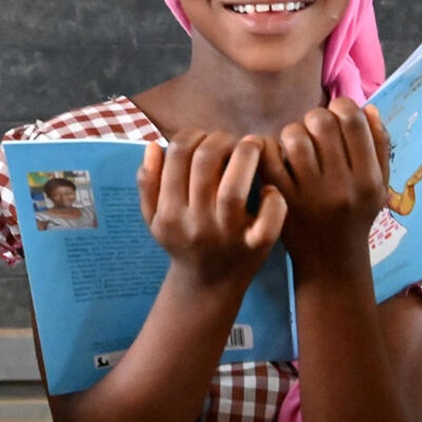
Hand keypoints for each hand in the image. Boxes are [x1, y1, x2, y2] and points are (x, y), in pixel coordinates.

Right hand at [138, 130, 286, 289]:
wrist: (208, 286)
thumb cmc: (184, 242)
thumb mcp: (155, 218)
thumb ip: (148, 183)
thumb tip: (153, 146)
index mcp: (169, 212)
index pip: (177, 155)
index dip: (194, 135)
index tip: (206, 138)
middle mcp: (195, 223)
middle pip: (205, 163)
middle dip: (221, 139)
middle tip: (231, 141)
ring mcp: (226, 236)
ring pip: (233, 188)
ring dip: (246, 156)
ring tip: (252, 147)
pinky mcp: (255, 247)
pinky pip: (268, 220)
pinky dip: (272, 200)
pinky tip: (269, 189)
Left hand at [260, 99, 390, 278]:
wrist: (332, 263)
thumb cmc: (357, 216)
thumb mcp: (379, 186)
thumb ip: (379, 146)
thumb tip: (367, 108)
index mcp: (368, 179)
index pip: (353, 121)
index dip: (342, 106)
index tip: (336, 114)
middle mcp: (342, 187)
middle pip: (322, 123)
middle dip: (315, 117)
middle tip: (314, 129)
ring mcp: (310, 195)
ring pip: (294, 137)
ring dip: (293, 132)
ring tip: (296, 144)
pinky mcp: (282, 201)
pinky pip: (270, 159)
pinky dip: (268, 148)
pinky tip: (275, 154)